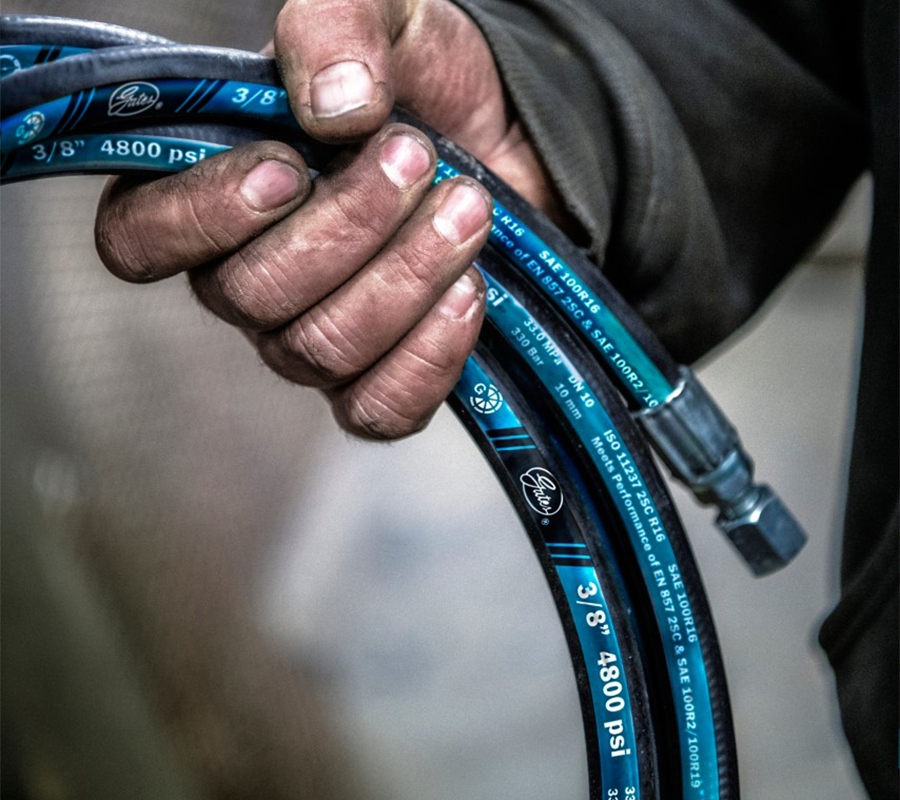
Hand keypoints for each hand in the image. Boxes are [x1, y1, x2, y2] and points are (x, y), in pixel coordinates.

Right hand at [95, 0, 556, 438]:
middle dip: (350, 225)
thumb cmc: (426, 82)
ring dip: (406, 275)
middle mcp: (248, 281)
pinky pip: (380, 409)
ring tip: (466, 207)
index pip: (138, 240)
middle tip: (416, 157)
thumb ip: (339, 29)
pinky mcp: (378, 379)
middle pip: (253, 298)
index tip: (290, 167)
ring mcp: (310, 340)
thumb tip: (333, 107)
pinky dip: (430, 354)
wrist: (507, 139)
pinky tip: (468, 290)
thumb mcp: (387, 16)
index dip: (202, 218)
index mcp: (213, 193)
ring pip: (322, 350)